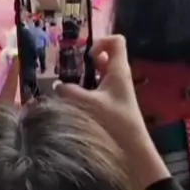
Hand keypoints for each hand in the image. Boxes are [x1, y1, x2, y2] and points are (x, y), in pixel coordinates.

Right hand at [55, 36, 169, 187]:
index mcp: (119, 70)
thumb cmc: (115, 121)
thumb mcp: (89, 104)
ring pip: (100, 72)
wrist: (133, 148)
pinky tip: (73, 98)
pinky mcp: (112, 102)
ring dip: (85, 75)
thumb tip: (56, 85)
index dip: (101, 41)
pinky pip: (98, 87)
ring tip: (67, 82)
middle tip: (70, 67)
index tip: (87, 55)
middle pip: (105, 56)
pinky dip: (86, 88)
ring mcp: (116, 89)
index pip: (116, 41)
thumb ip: (70, 92)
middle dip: (87, 59)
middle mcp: (119, 76)